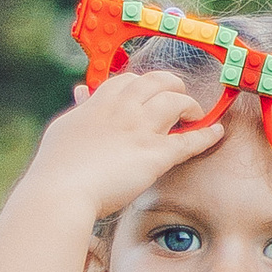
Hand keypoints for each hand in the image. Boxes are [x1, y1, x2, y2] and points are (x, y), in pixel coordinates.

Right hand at [32, 63, 226, 216]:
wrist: (60, 191)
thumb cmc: (56, 167)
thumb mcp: (63, 128)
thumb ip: (79, 109)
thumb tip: (82, 92)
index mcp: (100, 102)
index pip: (128, 80)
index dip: (142, 85)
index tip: (147, 94)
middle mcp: (124, 109)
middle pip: (159, 82)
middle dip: (173, 86)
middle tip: (179, 97)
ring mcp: (141, 130)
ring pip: (177, 102)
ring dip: (190, 106)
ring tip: (195, 115)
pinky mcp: (155, 155)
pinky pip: (189, 140)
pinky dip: (206, 135)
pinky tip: (216, 133)